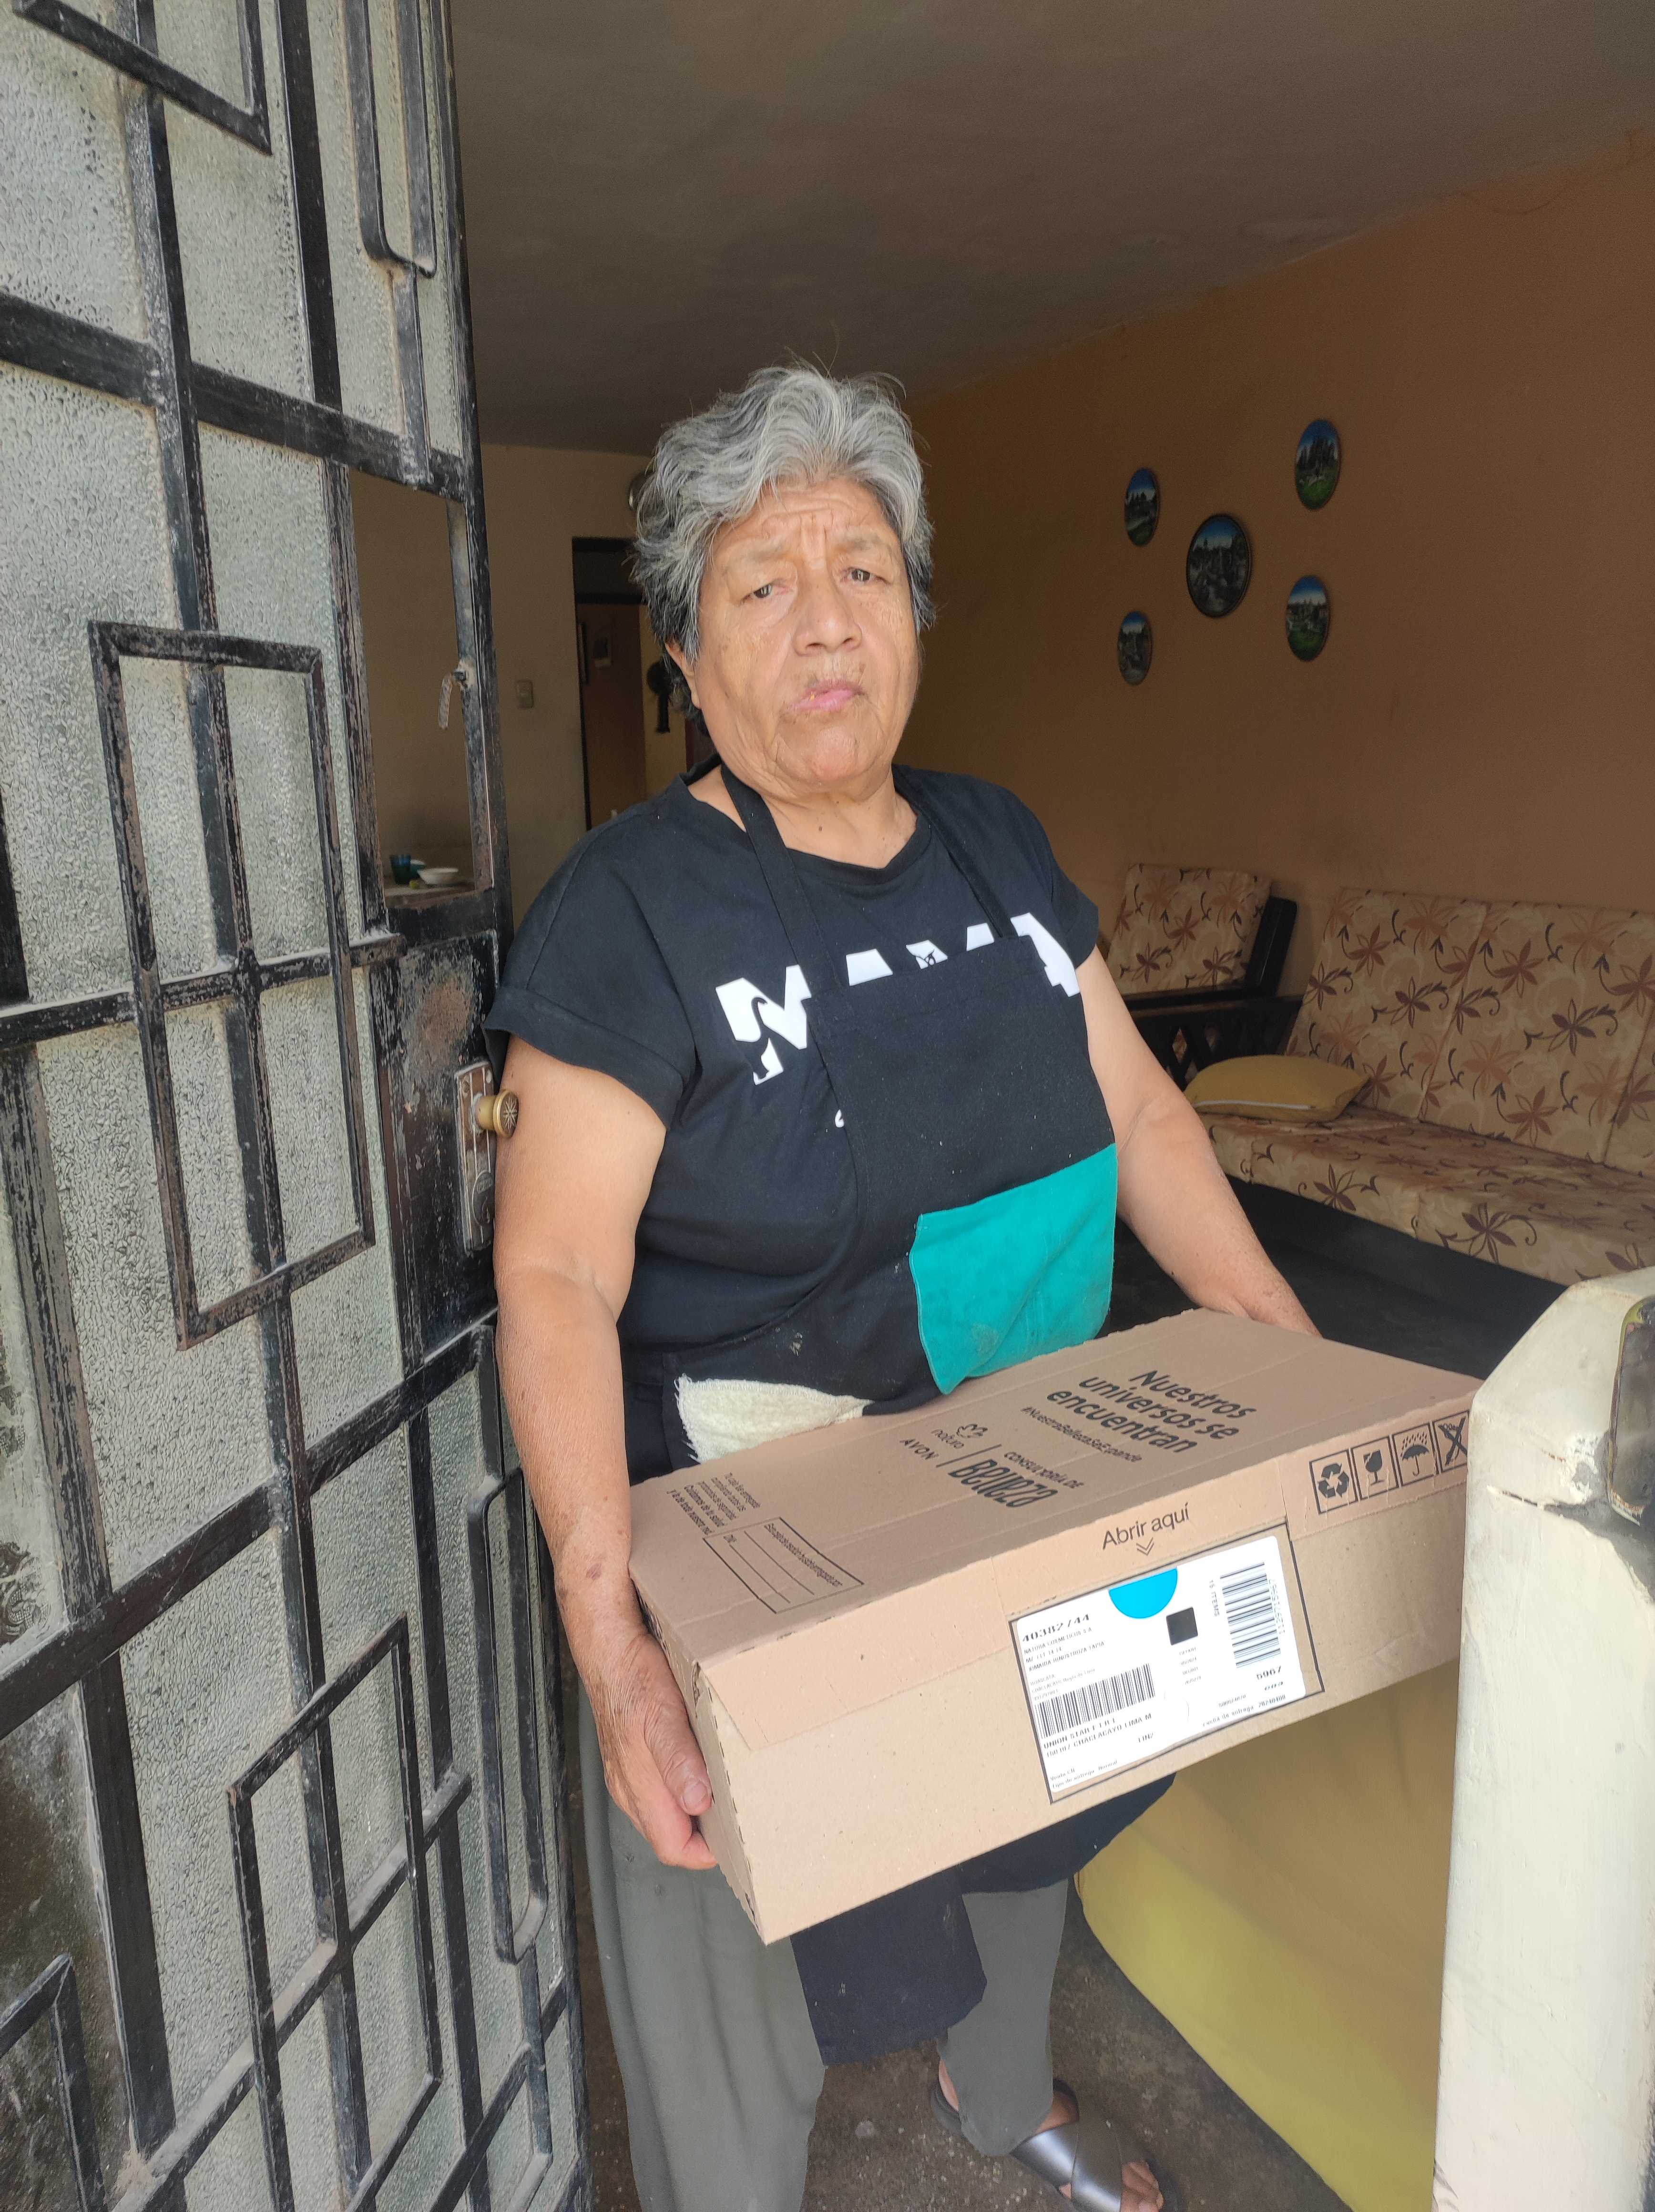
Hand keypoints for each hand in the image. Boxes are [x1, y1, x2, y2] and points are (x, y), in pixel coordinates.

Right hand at [579, 1613, 716, 1870]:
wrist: (610, 1647)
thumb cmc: (634, 1677)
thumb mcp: (662, 1716)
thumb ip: (679, 1762)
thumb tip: (697, 1803)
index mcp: (637, 1786)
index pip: (672, 1847)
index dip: (705, 1852)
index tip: (736, 1839)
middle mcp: (629, 1787)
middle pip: (669, 1835)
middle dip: (703, 1836)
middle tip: (740, 1819)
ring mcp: (628, 1773)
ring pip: (664, 1813)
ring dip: (694, 1812)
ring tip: (726, 1794)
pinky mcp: (631, 1756)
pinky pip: (659, 1788)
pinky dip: (683, 1788)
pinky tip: (701, 1767)